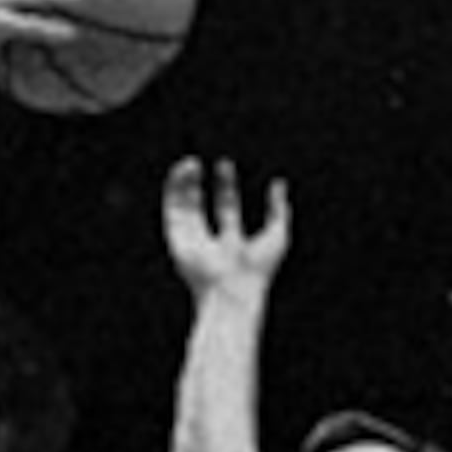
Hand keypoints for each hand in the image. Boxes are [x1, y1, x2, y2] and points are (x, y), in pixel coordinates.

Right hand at [161, 151, 288, 303]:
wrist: (233, 289)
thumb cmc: (258, 270)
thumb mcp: (277, 235)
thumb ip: (279, 209)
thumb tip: (280, 182)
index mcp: (232, 242)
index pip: (226, 209)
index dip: (226, 187)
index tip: (225, 165)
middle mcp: (208, 242)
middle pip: (201, 206)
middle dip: (202, 185)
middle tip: (205, 163)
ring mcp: (191, 242)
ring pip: (183, 207)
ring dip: (184, 184)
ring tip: (191, 162)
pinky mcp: (177, 241)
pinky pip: (171, 211)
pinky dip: (173, 191)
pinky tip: (181, 172)